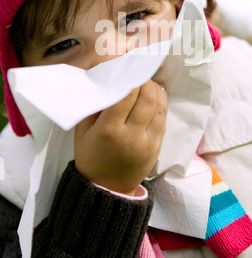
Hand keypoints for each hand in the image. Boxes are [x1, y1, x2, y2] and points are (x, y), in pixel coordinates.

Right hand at [74, 80, 166, 195]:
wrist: (106, 188)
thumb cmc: (90, 156)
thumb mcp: (82, 130)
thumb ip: (95, 105)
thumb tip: (109, 81)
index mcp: (109, 130)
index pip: (127, 95)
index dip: (131, 77)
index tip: (128, 68)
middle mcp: (131, 135)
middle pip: (147, 98)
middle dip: (146, 81)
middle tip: (140, 74)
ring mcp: (147, 142)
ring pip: (159, 107)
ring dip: (156, 90)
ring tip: (149, 82)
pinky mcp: (157, 147)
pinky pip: (163, 119)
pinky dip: (161, 103)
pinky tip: (156, 95)